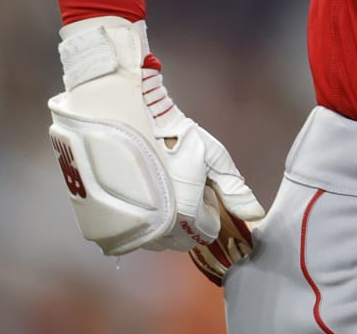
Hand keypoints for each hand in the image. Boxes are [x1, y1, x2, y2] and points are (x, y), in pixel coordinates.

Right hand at [45, 16, 263, 283]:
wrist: (121, 114)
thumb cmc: (170, 131)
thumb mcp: (210, 153)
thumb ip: (233, 188)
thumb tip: (254, 215)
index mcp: (184, 215)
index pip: (206, 233)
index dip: (209, 211)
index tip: (202, 189)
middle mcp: (155, 232)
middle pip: (179, 241)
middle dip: (187, 220)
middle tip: (181, 187)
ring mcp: (126, 230)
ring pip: (152, 241)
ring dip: (161, 224)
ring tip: (160, 189)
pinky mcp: (101, 225)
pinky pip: (125, 237)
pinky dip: (135, 223)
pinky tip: (138, 195)